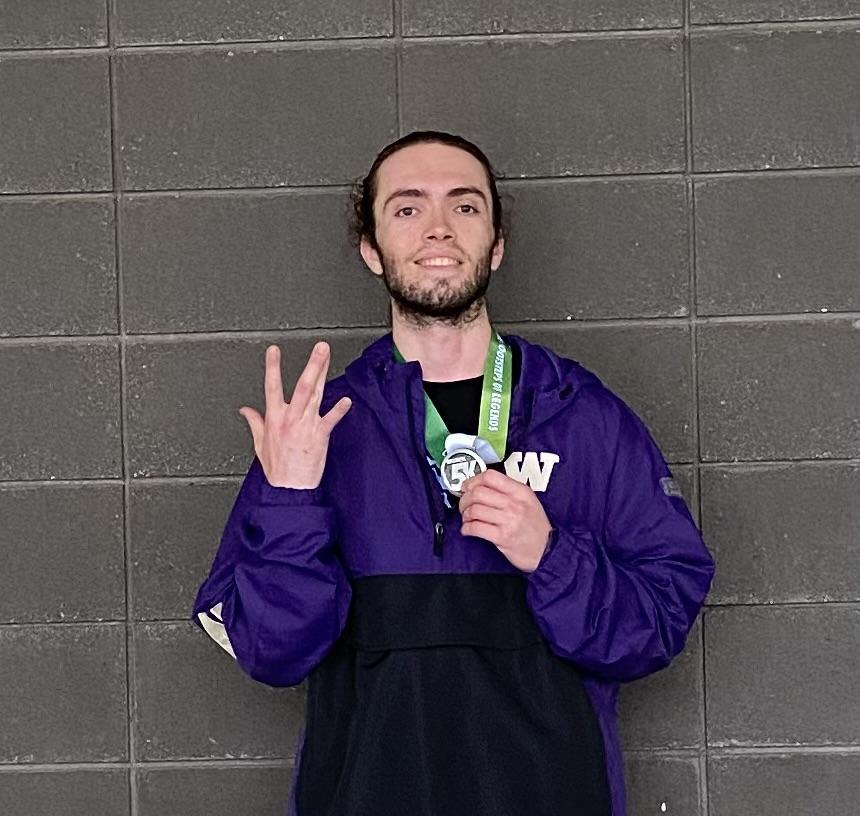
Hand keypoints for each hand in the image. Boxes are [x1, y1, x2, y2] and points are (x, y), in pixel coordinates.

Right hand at [238, 342, 351, 488]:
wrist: (289, 489)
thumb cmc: (277, 468)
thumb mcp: (260, 444)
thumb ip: (254, 422)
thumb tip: (245, 409)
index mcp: (275, 418)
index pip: (272, 386)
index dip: (272, 367)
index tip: (274, 350)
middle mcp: (290, 419)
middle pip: (301, 386)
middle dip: (311, 364)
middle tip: (320, 347)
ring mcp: (305, 426)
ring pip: (314, 395)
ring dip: (322, 374)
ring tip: (328, 358)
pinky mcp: (319, 437)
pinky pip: (330, 420)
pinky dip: (339, 410)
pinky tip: (346, 400)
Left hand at [459, 469, 552, 572]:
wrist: (547, 550)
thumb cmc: (536, 526)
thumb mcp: (529, 501)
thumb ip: (509, 490)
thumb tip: (480, 485)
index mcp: (520, 491)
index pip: (490, 476)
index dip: (473, 480)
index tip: (467, 487)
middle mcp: (514, 504)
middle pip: (478, 492)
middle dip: (465, 498)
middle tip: (464, 504)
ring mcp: (508, 520)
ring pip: (475, 509)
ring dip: (465, 514)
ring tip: (467, 518)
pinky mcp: (502, 537)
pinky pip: (476, 528)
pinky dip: (467, 528)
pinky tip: (468, 530)